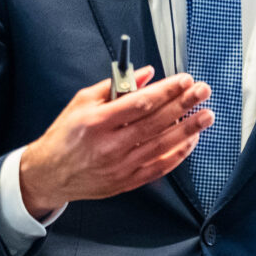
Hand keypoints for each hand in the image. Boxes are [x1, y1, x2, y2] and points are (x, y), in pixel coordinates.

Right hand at [17, 69, 212, 217]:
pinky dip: (178, 154)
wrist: (49, 174)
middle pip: (156, 122)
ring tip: (206, 115)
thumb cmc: (64, 136)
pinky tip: (190, 140)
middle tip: (203, 91)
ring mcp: (120, 166)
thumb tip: (145, 74)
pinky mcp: (127, 182)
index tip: (184, 80)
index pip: (140, 103)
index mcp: (97, 122)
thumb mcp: (81, 102)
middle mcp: (110, 145)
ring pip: (162, 145)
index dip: (166, 91)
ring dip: (188, 129)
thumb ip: (114, 86)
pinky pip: (159, 167)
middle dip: (184, 104)